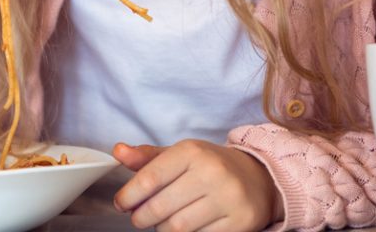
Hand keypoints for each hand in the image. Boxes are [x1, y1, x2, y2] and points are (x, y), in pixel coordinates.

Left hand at [112, 140, 283, 231]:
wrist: (258, 177)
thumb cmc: (210, 165)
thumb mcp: (180, 154)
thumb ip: (147, 157)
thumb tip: (117, 151)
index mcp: (192, 152)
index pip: (150, 178)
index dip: (129, 196)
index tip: (121, 204)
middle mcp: (212, 173)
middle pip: (161, 207)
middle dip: (142, 217)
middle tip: (138, 218)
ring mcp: (228, 199)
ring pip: (178, 227)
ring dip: (162, 229)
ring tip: (161, 222)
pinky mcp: (240, 222)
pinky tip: (183, 228)